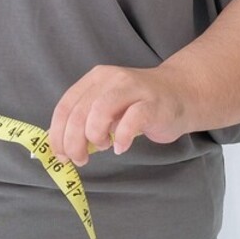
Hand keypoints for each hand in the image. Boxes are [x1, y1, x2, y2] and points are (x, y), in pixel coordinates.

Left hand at [47, 65, 191, 165]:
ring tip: (103, 146)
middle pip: (80, 112)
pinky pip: (132, 120)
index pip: (66, 105)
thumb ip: (85, 120)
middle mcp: (111, 79)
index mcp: (95, 79)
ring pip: (101, 111)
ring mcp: (133, 88)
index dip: (58, 133)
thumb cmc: (139, 105)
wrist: (181, 93)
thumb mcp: (107, 107)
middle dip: (73, 141)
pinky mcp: (152, 103)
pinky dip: (122, 137)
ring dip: (95, 136)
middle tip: (79, 159)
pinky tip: (121, 147)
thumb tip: (59, 144)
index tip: (60, 155)